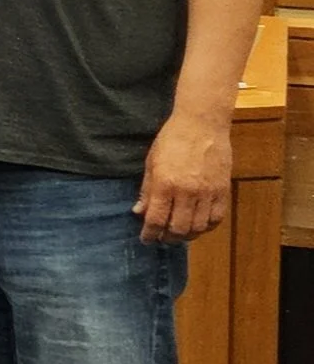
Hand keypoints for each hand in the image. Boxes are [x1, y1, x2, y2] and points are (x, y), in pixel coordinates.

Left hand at [134, 110, 231, 242]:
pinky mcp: (223, 190)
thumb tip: (139, 213)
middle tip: (162, 238)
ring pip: (199, 227)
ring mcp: (208, 192)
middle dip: (168, 238)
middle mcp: (187, 191)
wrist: (202, 124)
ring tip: (179, 233)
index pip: (156, 220)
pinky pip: (216, 218)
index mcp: (165, 184)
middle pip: (178, 229)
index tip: (146, 239)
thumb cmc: (172, 140)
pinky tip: (198, 225)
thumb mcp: (151, 163)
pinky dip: (206, 227)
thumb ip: (146, 191)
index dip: (150, 234)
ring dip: (187, 235)